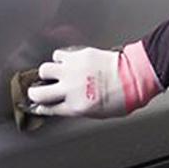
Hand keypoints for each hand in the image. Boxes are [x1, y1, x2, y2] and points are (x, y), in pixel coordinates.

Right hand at [27, 43, 160, 118]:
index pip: (48, 109)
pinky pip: (58, 55)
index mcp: (75, 107)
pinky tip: (66, 61)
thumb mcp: (99, 112)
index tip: (38, 105)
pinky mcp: (77, 56)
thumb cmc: (123, 96)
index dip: (41, 107)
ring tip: (54, 73)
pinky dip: (60, 58)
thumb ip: (80, 108)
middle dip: (35, 92)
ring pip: (44, 70)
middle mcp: (69, 90)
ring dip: (48, 72)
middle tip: (38, 90)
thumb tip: (71, 104)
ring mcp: (71, 71)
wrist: (134, 77)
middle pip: (37, 93)